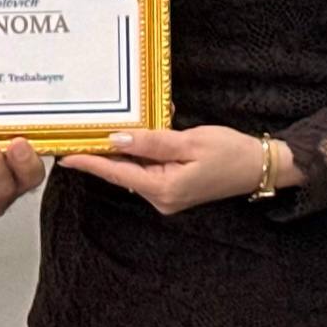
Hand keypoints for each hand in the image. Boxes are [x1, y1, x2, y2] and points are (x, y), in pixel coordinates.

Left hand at [58, 126, 292, 214]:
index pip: (117, 172)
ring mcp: (168, 195)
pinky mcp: (174, 188)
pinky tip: (138, 134)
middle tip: (79, 132)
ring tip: (104, 128)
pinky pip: (149, 168)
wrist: (260, 166)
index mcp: (164, 188)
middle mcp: (162, 197)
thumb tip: (117, 138)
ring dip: (124, 149)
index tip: (65, 155)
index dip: (90, 161)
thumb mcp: (190, 141)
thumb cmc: (231, 153)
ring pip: (135, 169)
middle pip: (123, 171)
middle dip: (104, 151)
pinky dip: (142, 151)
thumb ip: (152, 141)